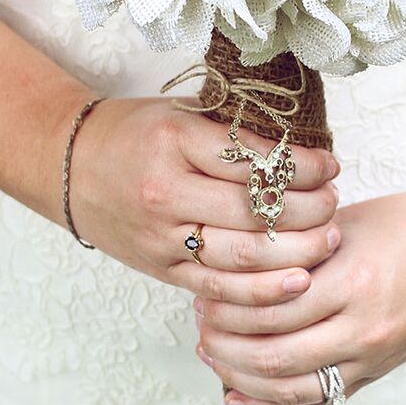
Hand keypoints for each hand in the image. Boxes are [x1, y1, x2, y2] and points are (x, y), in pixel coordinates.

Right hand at [64, 96, 341, 302]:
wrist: (71, 167)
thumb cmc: (134, 133)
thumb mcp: (181, 112)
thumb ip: (234, 127)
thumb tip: (302, 145)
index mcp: (176, 140)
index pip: (256, 160)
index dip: (305, 167)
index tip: (330, 166)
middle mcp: (167, 191)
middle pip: (256, 211)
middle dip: (309, 210)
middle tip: (334, 203)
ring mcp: (163, 236)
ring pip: (244, 255)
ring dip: (298, 251)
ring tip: (329, 239)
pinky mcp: (162, 268)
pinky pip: (219, 288)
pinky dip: (262, 292)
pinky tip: (299, 282)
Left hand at [193, 179, 405, 404]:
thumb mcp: (345, 225)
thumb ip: (294, 249)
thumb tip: (234, 267)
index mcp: (353, 283)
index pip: (271, 309)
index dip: (227, 306)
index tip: (202, 293)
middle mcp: (363, 329)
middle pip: (274, 356)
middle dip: (225, 344)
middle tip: (199, 324)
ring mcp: (372, 357)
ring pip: (291, 389)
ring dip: (242, 378)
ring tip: (213, 354)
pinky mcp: (375, 372)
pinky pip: (317, 402)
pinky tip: (240, 397)